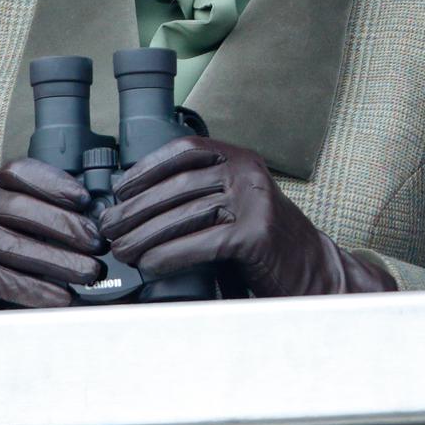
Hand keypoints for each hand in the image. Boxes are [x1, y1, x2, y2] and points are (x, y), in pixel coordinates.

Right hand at [0, 158, 104, 312]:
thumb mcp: (18, 228)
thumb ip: (46, 219)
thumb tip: (95, 224)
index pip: (20, 173)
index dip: (54, 182)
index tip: (84, 199)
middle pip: (23, 209)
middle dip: (66, 226)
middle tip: (98, 245)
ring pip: (17, 247)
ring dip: (60, 262)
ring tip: (89, 274)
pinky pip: (3, 278)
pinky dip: (37, 290)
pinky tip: (61, 297)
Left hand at [98, 137, 393, 295]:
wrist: (314, 274)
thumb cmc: (265, 245)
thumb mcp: (236, 206)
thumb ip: (202, 197)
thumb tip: (137, 206)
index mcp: (241, 159)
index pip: (185, 150)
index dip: (147, 167)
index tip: (120, 188)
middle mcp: (248, 173)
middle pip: (178, 186)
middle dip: (137, 208)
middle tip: (110, 228)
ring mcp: (255, 201)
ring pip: (185, 215)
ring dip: (145, 235)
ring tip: (123, 250)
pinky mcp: (257, 234)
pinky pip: (201, 242)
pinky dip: (169, 255)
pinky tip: (151, 264)